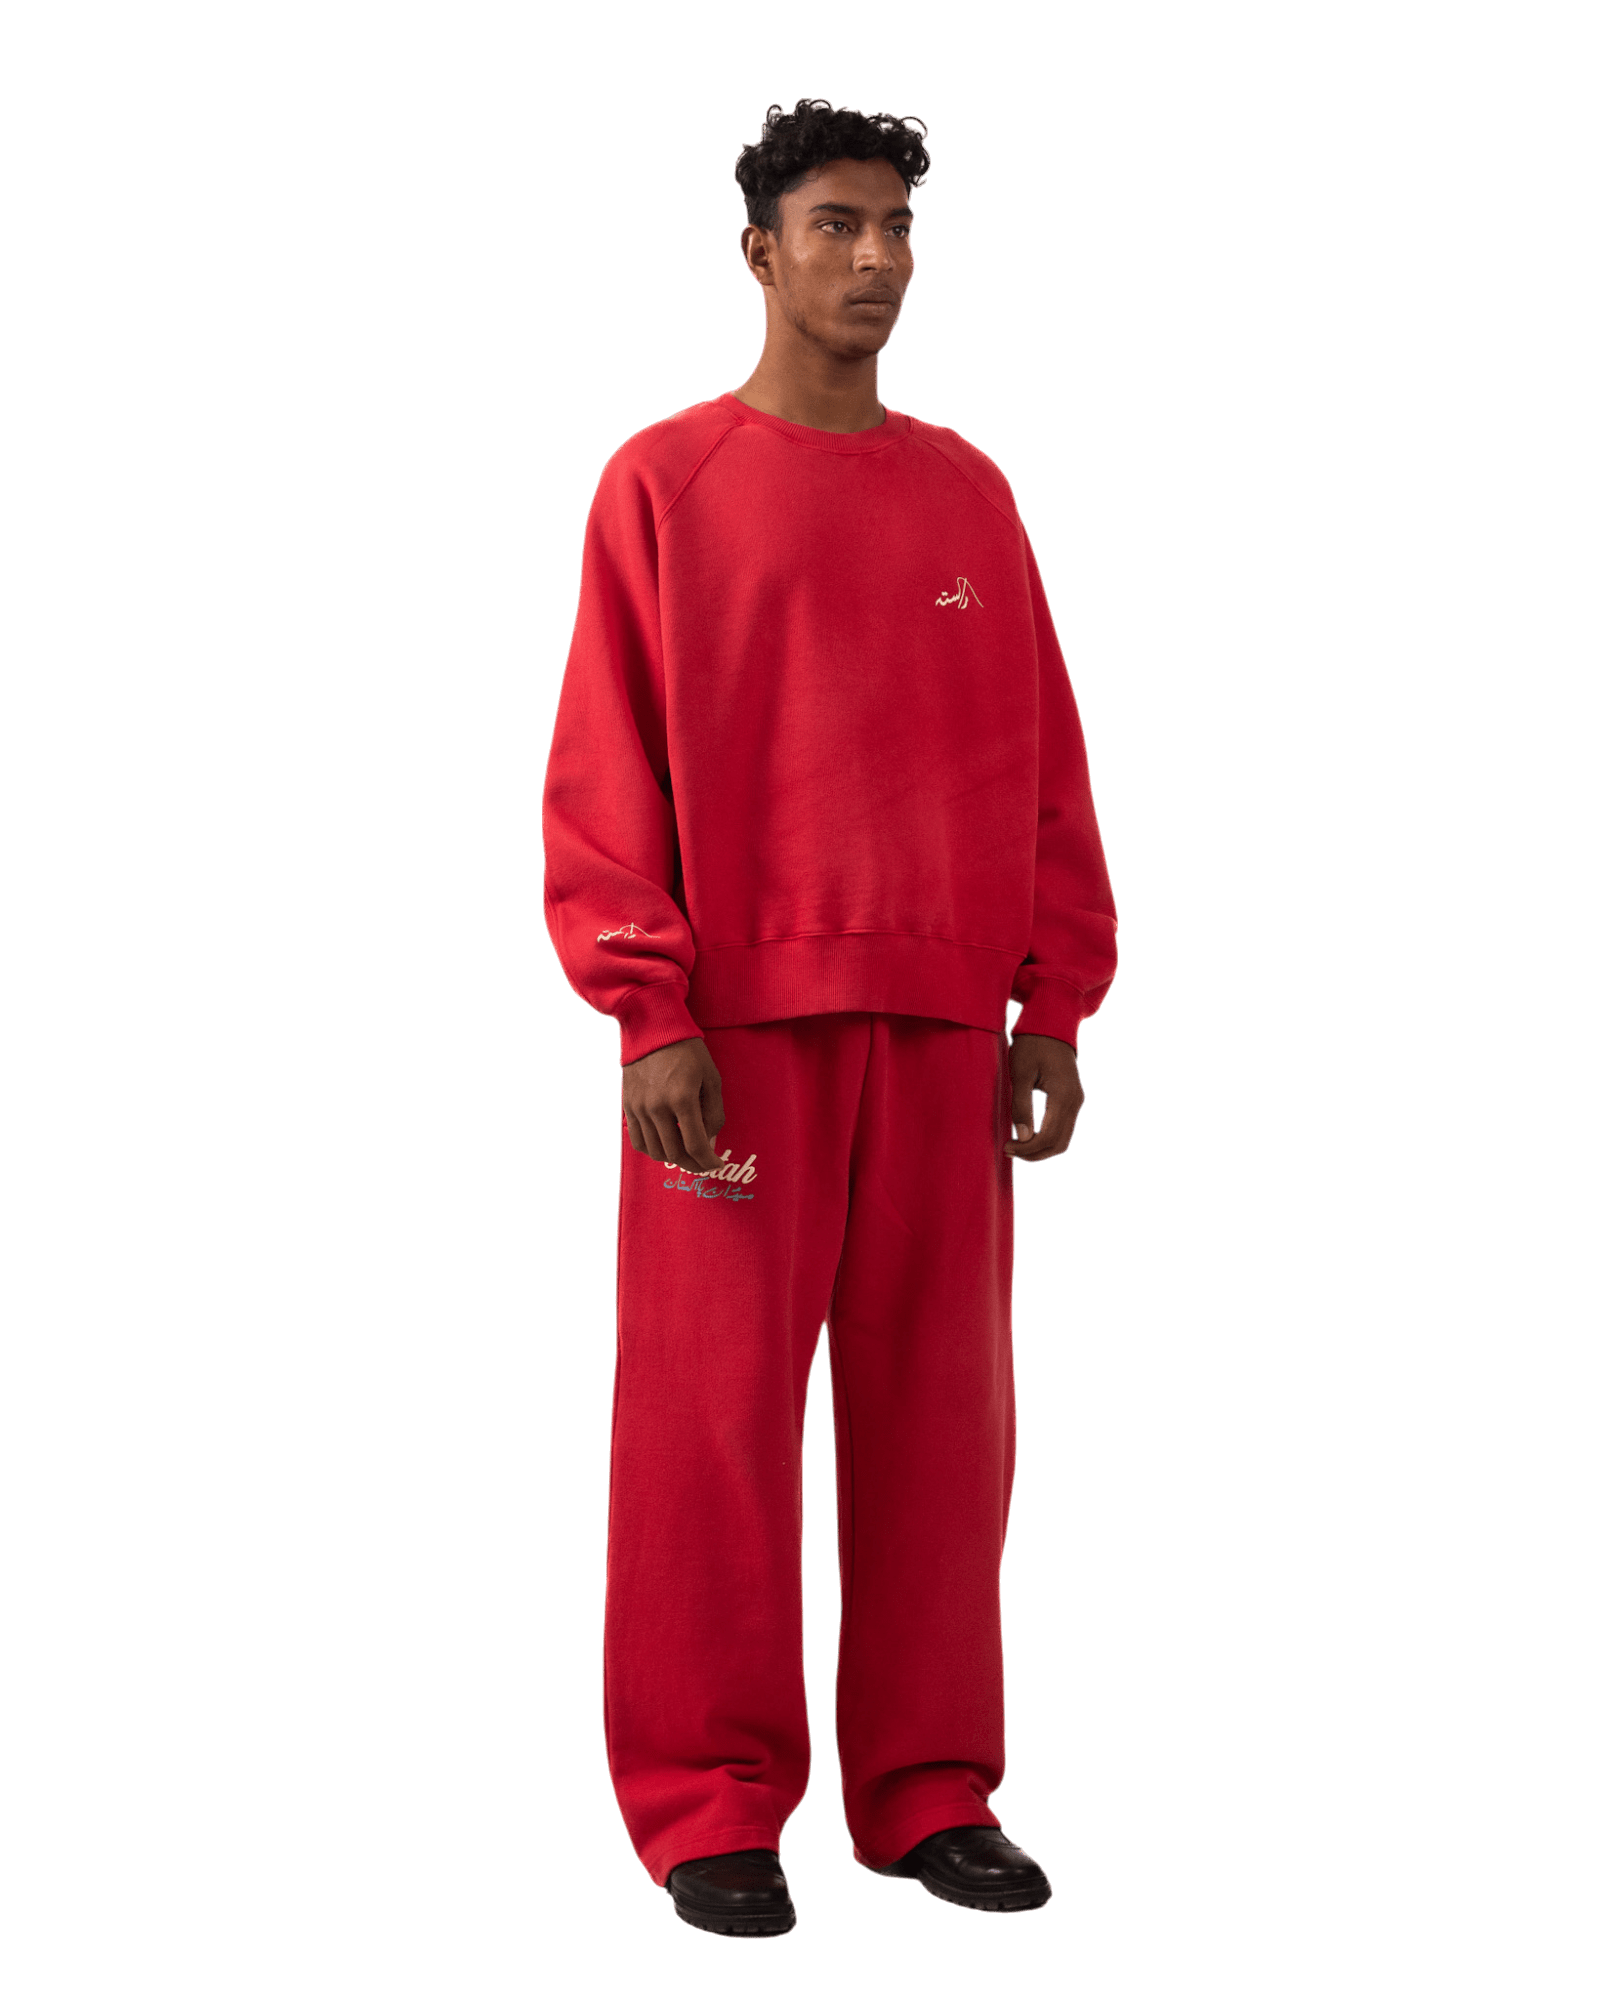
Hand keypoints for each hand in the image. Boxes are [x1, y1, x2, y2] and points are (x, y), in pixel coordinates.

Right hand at [622, 1037, 726, 1170]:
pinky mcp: (628, 1106)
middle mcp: (657, 1107)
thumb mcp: (711, 1078)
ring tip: (686, 1154)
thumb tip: (710, 1141)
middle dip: (693, 1165)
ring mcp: (639, 1108)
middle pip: (674, 1154)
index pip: (695, 1145)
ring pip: (654, 1151)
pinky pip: (638, 1141)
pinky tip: (666, 1144)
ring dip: (673, 1159)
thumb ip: (714, 1113)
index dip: (708, 1161)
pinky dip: (652, 1149)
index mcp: (682, 1099)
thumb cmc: (688, 1051)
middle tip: (704, 1164)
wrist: (653, 1029)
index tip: (717, 1165)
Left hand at [1003, 1032, 1083, 1163]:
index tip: (1006, 1146)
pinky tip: (1028, 1136)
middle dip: (1033, 1153)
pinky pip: (1063, 1128)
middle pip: (1058, 1143)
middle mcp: (1075, 1102)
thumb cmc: (1031, 1047)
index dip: (1027, 1148)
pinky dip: (1047, 1138)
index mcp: (1063, 1096)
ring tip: (1017, 1146)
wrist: (1049, 1026)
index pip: (1048, 1137)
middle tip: (1009, 1150)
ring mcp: (1076, 1101)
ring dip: (1041, 1148)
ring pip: (1063, 1139)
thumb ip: (1021, 1107)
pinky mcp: (1072, 1100)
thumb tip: (1022, 1137)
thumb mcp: (1020, 1075)